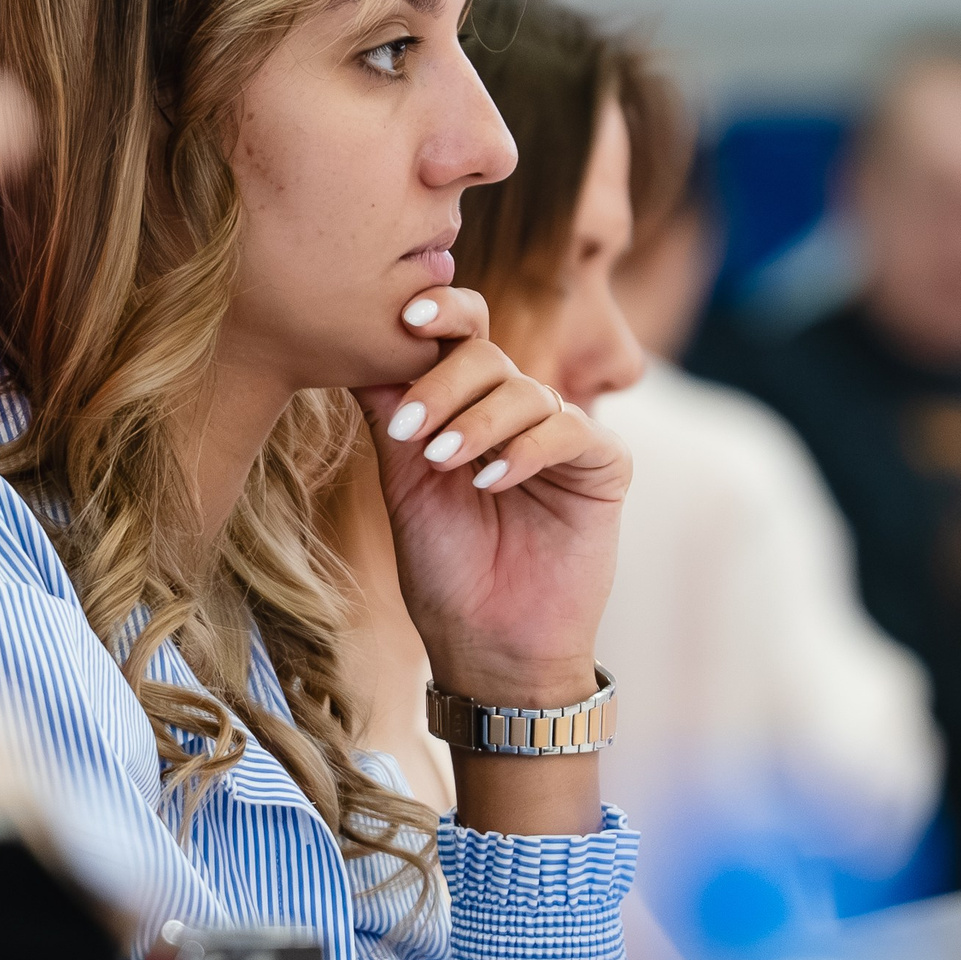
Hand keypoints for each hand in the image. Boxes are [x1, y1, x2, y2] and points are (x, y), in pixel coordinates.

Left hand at [358, 285, 628, 709]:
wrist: (488, 646)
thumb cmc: (444, 570)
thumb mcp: (403, 482)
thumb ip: (390, 414)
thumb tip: (356, 344)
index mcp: (470, 407)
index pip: (464, 335)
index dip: (441, 313)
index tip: (404, 319)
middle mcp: (518, 411)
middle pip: (488, 354)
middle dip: (443, 383)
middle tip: (408, 429)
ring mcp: (564, 435)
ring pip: (526, 390)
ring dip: (479, 421)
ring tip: (444, 462)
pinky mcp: (603, 466)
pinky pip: (570, 430)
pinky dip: (526, 450)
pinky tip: (491, 482)